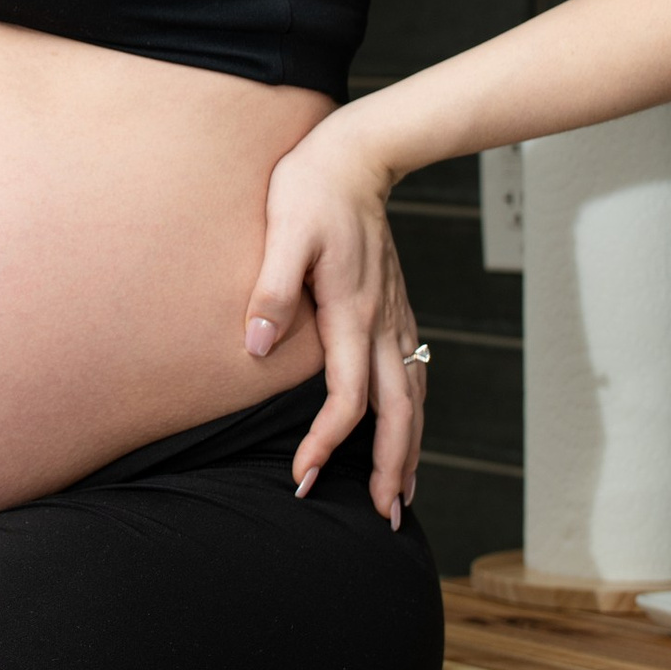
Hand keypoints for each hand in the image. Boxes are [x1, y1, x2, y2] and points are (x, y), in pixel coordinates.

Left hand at [243, 119, 424, 524]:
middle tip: (384, 515)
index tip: (303, 478)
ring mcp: (395, 315)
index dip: (327, 444)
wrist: (357, 154)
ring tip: (404, 491)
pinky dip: (415, 412)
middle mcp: (382, 322)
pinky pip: (414, 372)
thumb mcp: (282, 231)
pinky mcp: (396, 307)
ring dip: (411, 447)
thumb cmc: (311, 190)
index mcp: (352, 312)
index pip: (347, 399)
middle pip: (399, 412)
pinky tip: (408, 428)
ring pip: (414, 396)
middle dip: (393, 467)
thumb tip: (255, 345)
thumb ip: (271, 288)